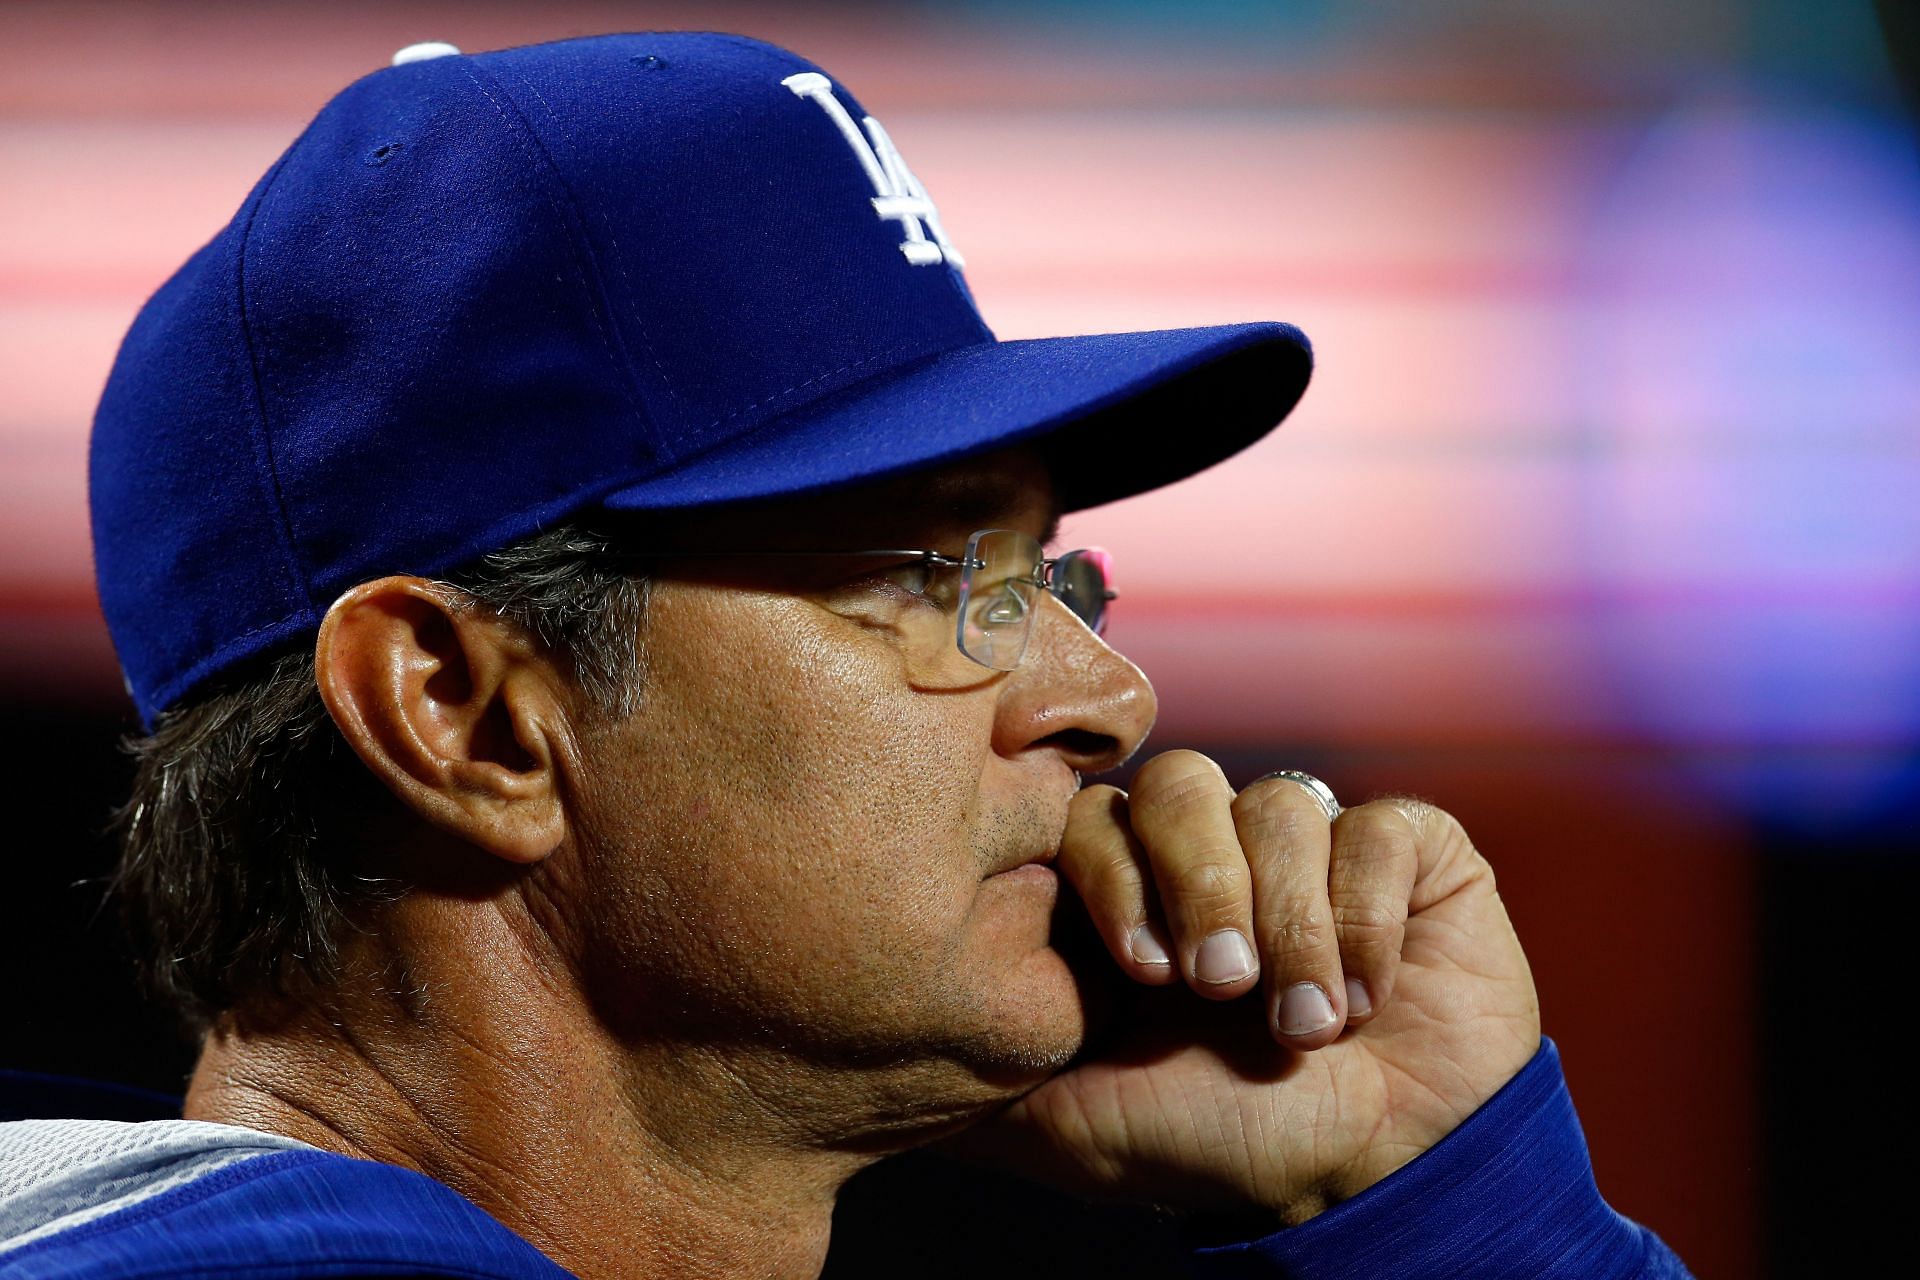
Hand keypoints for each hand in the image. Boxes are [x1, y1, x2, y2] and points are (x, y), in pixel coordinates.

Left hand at [936, 750, 1541, 1227]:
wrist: (1372, 1175)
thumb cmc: (1215, 1145)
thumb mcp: (1067, 1121)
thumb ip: (980, 1068)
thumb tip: (853, 1058)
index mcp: (1131, 893)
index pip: (1092, 817)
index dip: (1115, 878)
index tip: (1144, 977)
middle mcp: (1212, 851)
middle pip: (1182, 786)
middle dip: (1203, 888)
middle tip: (1219, 989)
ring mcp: (1307, 842)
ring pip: (1280, 805)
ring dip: (1294, 928)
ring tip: (1305, 1027)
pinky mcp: (1403, 849)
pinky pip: (1378, 829)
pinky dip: (1368, 920)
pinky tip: (1368, 998)